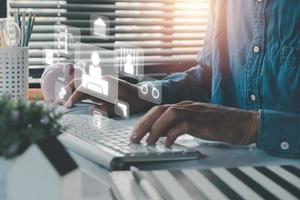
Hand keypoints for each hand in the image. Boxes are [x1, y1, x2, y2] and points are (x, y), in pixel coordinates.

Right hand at [58, 76, 151, 115]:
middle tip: (58, 102)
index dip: (73, 97)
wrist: (143, 95)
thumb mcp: (121, 109)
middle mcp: (102, 80)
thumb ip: (105, 110)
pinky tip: (74, 101)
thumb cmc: (134, 102)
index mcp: (106, 84)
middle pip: (79, 81)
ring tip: (62, 101)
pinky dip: (78, 93)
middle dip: (67, 90)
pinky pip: (87, 87)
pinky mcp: (102, 85)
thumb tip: (90, 110)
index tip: (67, 106)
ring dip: (71, 91)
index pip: (84, 88)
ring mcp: (101, 81)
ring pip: (81, 83)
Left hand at [130, 101, 258, 145]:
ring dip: (154, 129)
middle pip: (159, 110)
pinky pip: (182, 126)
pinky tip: (167, 143)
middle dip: (143, 124)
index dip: (145, 120)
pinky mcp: (203, 122)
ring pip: (168, 115)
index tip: (137, 132)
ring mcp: (195, 112)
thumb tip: (164, 135)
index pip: (159, 109)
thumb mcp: (198, 123)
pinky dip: (171, 135)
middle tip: (134, 138)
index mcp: (186, 106)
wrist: (245, 123)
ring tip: (147, 143)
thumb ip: (182, 125)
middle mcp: (188, 106)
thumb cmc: (223, 124)